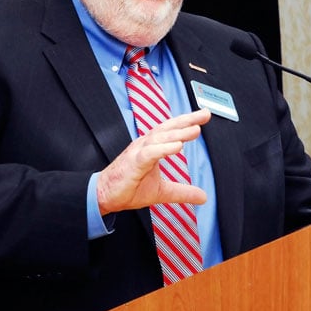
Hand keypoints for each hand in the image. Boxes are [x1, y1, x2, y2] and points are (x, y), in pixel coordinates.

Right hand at [96, 108, 210, 214]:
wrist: (105, 196)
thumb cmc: (130, 187)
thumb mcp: (163, 191)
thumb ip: (183, 192)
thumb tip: (203, 196)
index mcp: (152, 146)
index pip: (172, 130)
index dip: (188, 121)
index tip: (205, 114)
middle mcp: (145, 144)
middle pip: (168, 128)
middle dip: (187, 120)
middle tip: (205, 114)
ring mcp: (138, 152)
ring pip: (159, 138)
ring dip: (178, 133)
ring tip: (195, 130)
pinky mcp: (133, 163)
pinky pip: (149, 153)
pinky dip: (163, 149)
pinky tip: (177, 146)